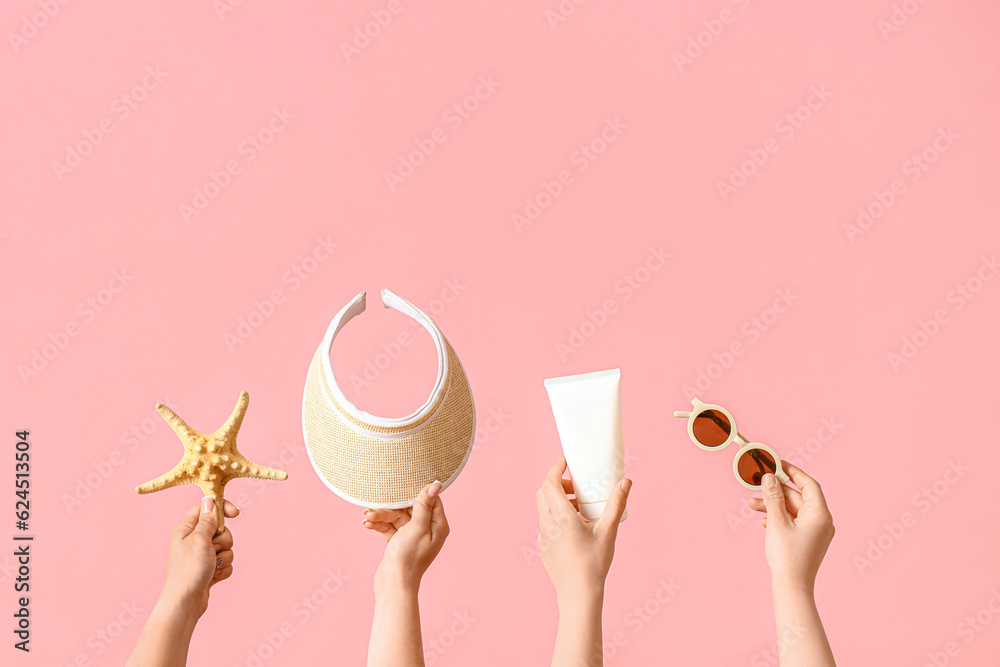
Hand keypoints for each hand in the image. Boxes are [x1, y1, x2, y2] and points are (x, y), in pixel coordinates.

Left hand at [160, 497, 240, 619]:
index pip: (206, 508)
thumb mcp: (200, 539)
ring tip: (213, 567)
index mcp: (186, 529)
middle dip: (224, 540)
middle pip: (220, 528)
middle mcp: (193, 540)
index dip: (221, 509)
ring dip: (224, 557)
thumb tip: (209, 501)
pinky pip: (225, 561)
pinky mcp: (208, 568)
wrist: (185, 602)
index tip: (236, 514)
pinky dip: (224, 568)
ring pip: (226, 546)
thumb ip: (207, 520)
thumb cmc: (189, 570)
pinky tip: (214, 576)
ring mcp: (201, 555)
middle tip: (213, 549)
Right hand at [363, 481, 449, 590]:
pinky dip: (379, 524)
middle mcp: (427, 529)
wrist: (393, 584)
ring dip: (381, 516)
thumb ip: (424, 505)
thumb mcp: (417, 526)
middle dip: (391, 507)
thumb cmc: (408, 557)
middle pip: (409, 508)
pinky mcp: (399, 542)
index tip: (401, 487)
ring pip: (396, 517)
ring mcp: (412, 536)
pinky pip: (389, 527)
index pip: (430, 500)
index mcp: (438, 525)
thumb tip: (436, 484)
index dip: (415, 492)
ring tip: (367, 518)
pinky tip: (367, 524)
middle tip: (374, 507)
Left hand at [536, 457, 631, 603]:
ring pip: (543, 508)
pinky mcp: (543, 547)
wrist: (578, 595)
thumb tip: (625, 482)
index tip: (565, 461)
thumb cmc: (594, 564)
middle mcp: (547, 524)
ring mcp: (542, 536)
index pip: (549, 482)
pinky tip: (574, 527)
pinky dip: (555, 516)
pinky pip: (545, 523)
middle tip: (575, 486)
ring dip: (556, 500)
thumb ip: (616, 504)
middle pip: (543, 492)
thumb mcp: (609, 531)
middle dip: (557, 483)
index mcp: (561, 517)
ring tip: (579, 507)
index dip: (555, 468)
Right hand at [748, 462, 834, 590]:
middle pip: (798, 497)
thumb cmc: (787, 556)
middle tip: (758, 484)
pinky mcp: (807, 541)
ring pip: (793, 510)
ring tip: (752, 504)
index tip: (778, 464)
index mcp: (820, 514)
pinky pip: (793, 522)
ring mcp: (815, 533)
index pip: (808, 484)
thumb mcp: (776, 521)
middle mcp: (821, 522)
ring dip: (773, 505)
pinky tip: (764, 521)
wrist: (792, 587)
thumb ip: (773, 496)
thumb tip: (769, 478)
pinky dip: (778, 518)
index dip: (793, 472)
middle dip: (776, 491)